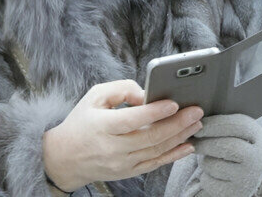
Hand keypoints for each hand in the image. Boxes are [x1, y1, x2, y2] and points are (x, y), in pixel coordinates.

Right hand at [42, 80, 202, 191]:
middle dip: (177, 124)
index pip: (132, 120)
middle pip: (150, 137)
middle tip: (196, 111)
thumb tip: (147, 95)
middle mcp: (112, 148)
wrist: (65, 157)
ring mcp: (122, 163)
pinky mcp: (128, 172)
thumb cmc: (82, 122)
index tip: (174, 103)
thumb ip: (122, 90)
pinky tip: (187, 145)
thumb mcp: (95, 96)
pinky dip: (173, 155)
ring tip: (196, 124)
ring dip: (180, 137)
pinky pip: (155, 164)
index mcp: (102, 126)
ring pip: (156, 151)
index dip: (154, 112)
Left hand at [165, 114, 261, 196]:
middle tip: (191, 140)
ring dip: (204, 161)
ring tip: (209, 159)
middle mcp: (259, 158)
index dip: (216, 123)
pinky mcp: (235, 193)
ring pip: (214, 164)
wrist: (239, 181)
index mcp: (259, 136)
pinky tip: (212, 176)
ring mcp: (249, 178)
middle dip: (205, 142)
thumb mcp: (232, 134)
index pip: (238, 125)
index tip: (197, 122)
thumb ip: (221, 124)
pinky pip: (209, 181)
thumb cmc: (229, 151)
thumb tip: (193, 113)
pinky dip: (205, 178)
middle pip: (226, 146)